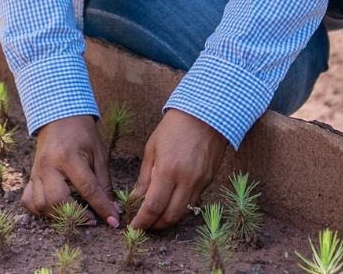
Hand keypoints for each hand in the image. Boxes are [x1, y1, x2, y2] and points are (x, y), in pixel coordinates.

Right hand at [22, 116, 120, 227]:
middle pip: (58, 201)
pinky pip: (28, 200)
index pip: (87, 189)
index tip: (113, 221)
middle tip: (93, 220)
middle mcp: (49, 166)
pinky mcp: (30, 176)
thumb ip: (104, 182)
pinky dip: (40, 211)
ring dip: (59, 216)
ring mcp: (36, 171)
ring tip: (75, 215)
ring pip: (41, 205)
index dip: (102, 207)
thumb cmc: (82, 133)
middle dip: (77, 216)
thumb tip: (112, 208)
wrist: (59, 116)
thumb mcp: (99, 153)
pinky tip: (54, 211)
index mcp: (69, 157)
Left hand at [128, 109, 228, 231]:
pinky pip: (193, 202)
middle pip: (170, 217)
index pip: (153, 207)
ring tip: (155, 216)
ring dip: (168, 219)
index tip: (133, 228)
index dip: (142, 221)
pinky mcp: (209, 181)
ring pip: (183, 213)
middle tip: (144, 225)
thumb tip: (135, 199)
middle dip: (155, 225)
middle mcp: (186, 180)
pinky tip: (170, 202)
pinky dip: (180, 207)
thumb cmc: (173, 128)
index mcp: (168, 171)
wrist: (206, 115)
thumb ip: (145, 177)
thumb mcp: (152, 149)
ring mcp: (200, 182)